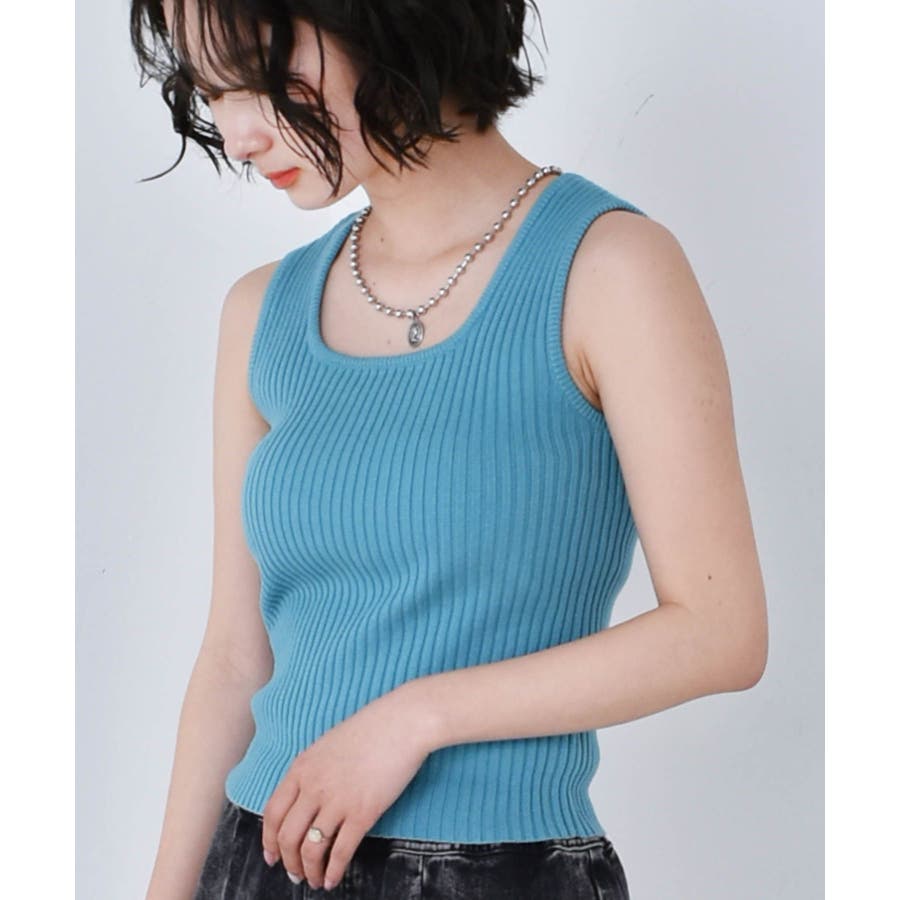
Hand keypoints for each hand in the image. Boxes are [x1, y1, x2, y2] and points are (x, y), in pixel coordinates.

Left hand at [260, 683, 435, 890]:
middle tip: (294, 874)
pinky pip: (341, 851)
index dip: (268, 840)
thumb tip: (305, 798)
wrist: (401, 722)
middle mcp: (314, 786)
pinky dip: (333, 871)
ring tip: (314, 880)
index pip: (272, 813)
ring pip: (311, 849)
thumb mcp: (328, 745)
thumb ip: (312, 771)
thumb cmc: (370, 729)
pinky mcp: (363, 812)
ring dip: (309, 871)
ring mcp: (338, 800)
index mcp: (302, 767)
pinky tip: (333, 879)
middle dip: (288, 862)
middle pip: (288, 836)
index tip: (272, 856)